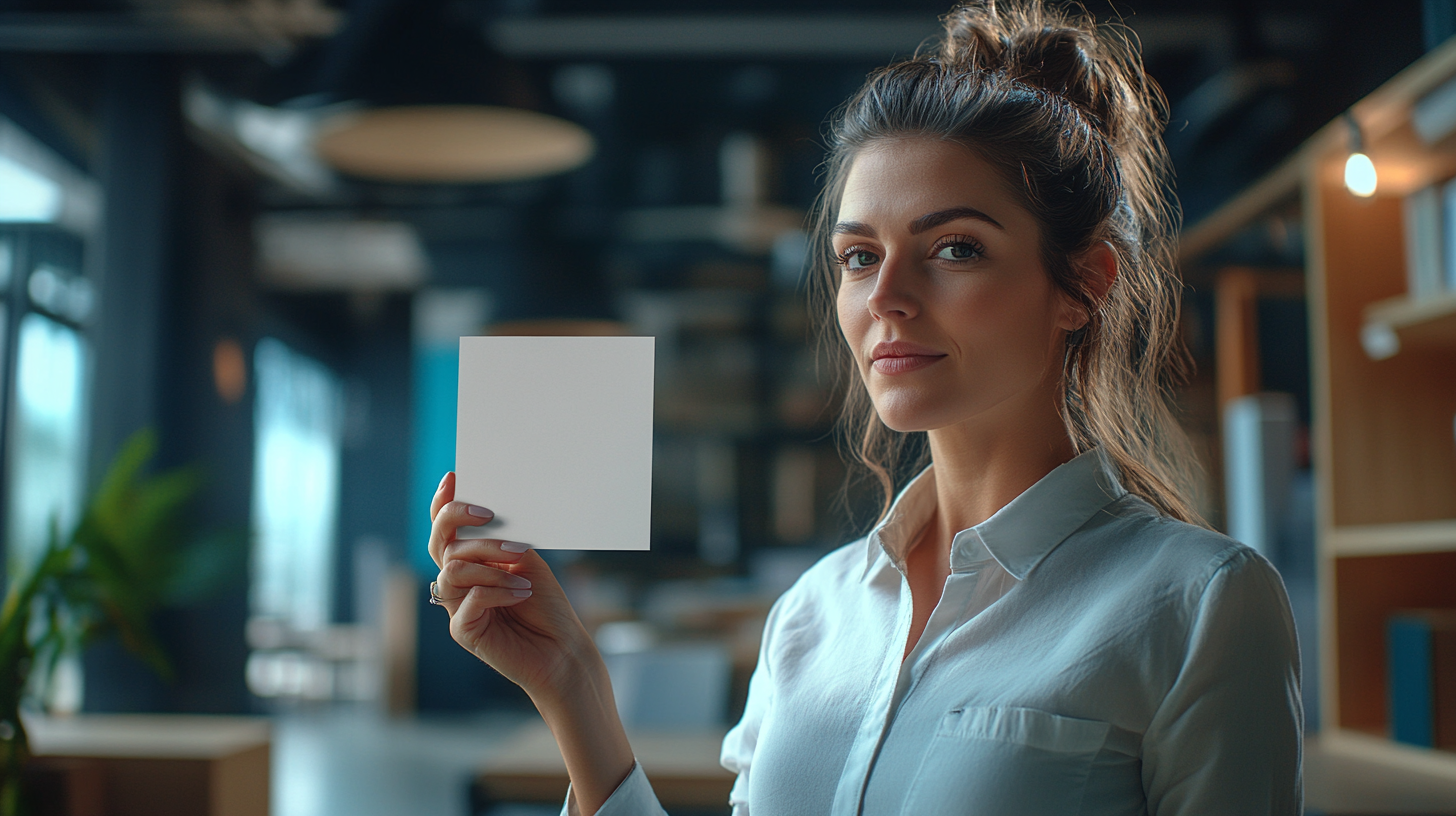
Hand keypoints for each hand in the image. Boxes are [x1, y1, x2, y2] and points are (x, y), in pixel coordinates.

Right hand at [427, 472, 635, 815]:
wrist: (563, 652)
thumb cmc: (548, 607)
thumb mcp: (528, 562)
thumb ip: (503, 541)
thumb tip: (486, 514)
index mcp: (472, 563)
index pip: (445, 530)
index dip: (443, 503)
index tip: (454, 477)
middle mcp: (459, 583)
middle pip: (439, 543)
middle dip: (459, 521)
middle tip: (488, 513)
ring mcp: (457, 607)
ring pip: (454, 568)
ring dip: (490, 562)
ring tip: (522, 571)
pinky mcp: (464, 631)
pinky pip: (469, 600)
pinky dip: (497, 591)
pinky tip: (521, 593)